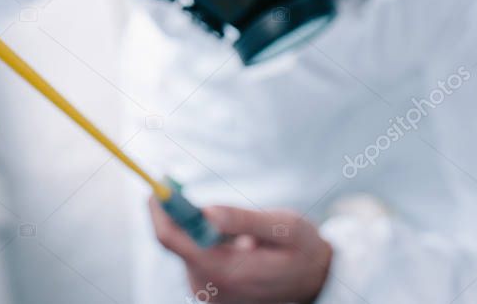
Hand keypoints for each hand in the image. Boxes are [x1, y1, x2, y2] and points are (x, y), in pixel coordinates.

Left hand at [149, 198, 331, 303]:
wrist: (317, 282)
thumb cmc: (302, 248)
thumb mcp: (283, 227)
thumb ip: (242, 219)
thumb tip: (205, 211)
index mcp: (226, 271)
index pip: (171, 239)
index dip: (160, 208)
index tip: (159, 183)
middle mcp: (210, 288)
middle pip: (174, 242)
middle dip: (177, 212)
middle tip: (183, 185)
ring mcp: (208, 293)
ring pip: (184, 247)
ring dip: (196, 227)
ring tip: (238, 229)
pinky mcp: (209, 291)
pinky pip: (195, 256)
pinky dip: (204, 239)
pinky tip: (236, 242)